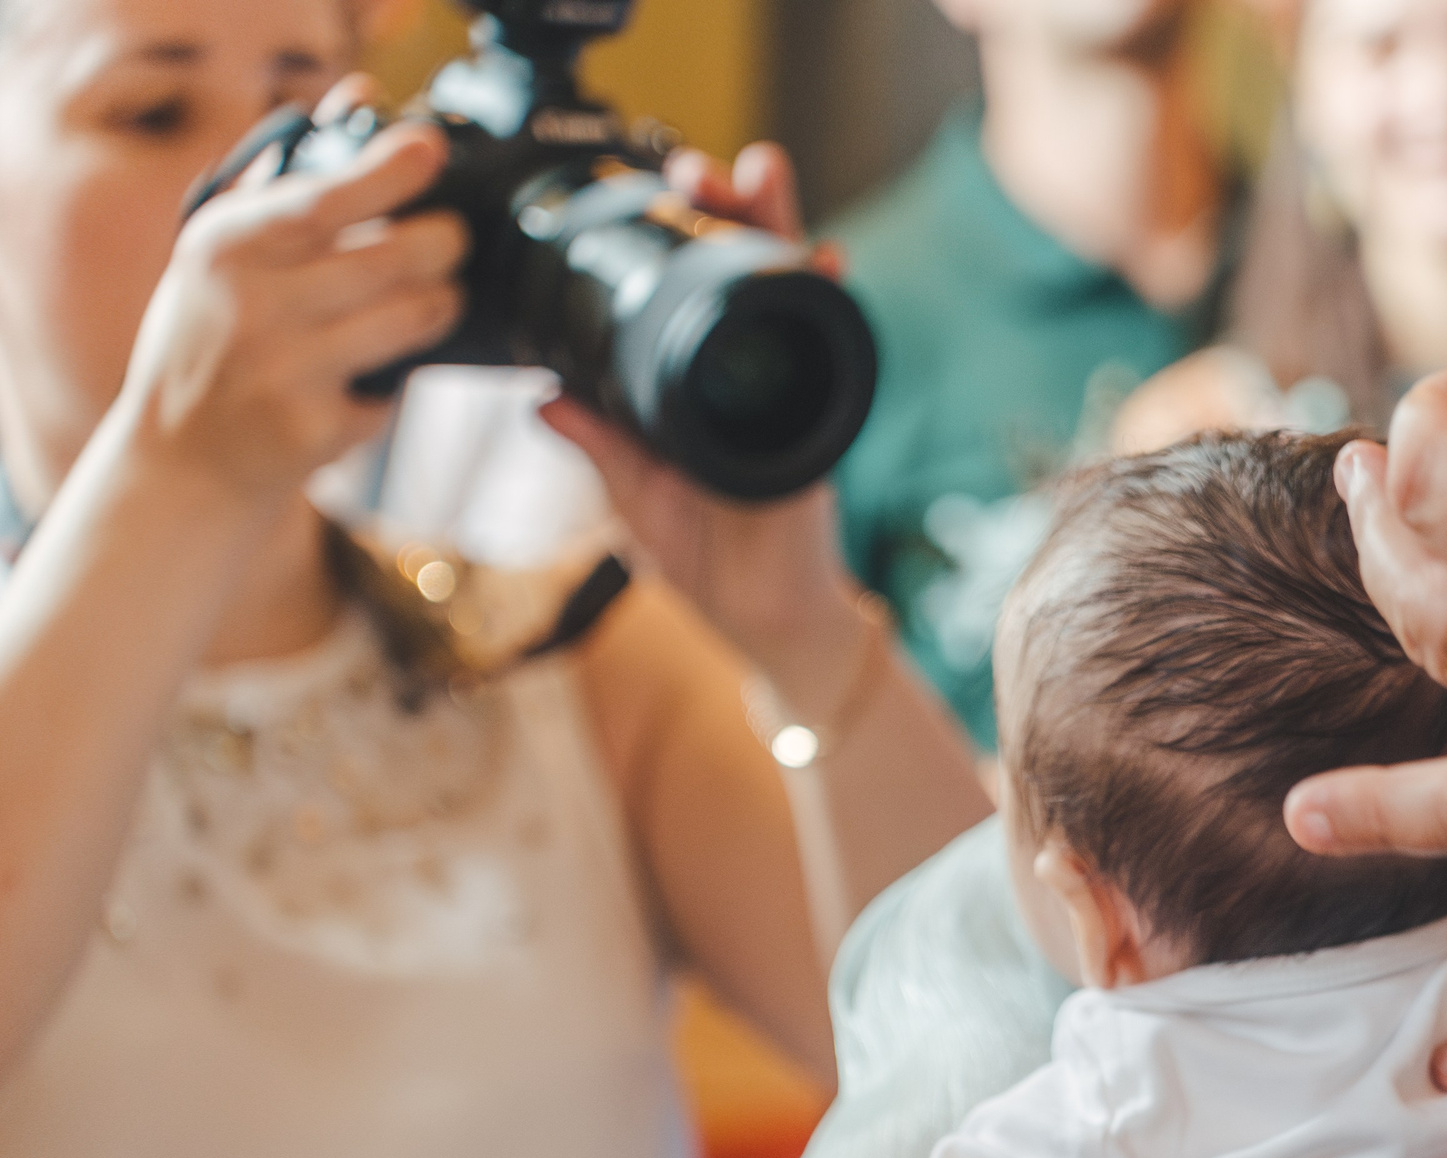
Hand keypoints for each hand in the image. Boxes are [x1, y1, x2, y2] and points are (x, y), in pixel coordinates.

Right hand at [115, 108, 462, 497]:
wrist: (179, 457)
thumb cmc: (213, 335)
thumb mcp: (222, 254)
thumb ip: (287, 179)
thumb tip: (364, 103)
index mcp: (224, 245)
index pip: (319, 200)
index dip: (385, 173)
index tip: (431, 150)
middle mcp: (248, 304)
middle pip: (388, 259)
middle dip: (442, 243)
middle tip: (452, 238)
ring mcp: (282, 370)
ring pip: (409, 319)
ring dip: (441, 304)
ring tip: (438, 297)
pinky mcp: (314, 429)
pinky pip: (396, 389)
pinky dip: (401, 378)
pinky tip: (379, 374)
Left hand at [536, 141, 858, 687]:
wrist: (769, 622)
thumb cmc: (712, 566)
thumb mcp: (636, 499)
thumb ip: (598, 445)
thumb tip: (540, 395)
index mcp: (697, 390)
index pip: (690, 298)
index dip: (679, 248)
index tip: (654, 197)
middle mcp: (748, 380)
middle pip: (746, 275)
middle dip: (731, 213)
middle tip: (704, 168)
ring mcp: (790, 395)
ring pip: (788, 294)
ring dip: (780, 230)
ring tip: (763, 176)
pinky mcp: (817, 419)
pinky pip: (828, 348)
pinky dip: (826, 299)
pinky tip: (823, 259)